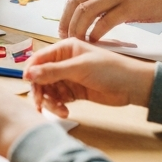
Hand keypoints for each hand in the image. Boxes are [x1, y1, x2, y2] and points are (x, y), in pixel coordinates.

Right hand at [22, 39, 155, 117]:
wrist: (133, 86)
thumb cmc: (109, 69)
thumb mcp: (79, 68)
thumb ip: (53, 71)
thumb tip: (28, 74)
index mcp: (64, 49)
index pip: (38, 59)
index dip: (31, 71)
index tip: (28, 84)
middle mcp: (63, 62)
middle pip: (40, 77)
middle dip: (40, 91)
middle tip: (40, 105)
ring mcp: (68, 78)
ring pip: (48, 91)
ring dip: (50, 102)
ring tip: (60, 111)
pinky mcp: (74, 92)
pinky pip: (58, 99)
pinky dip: (58, 106)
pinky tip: (66, 112)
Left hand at [59, 0, 161, 40]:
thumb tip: (82, 15)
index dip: (64, 15)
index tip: (62, 29)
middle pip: (75, 4)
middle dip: (67, 24)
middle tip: (65, 39)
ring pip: (86, 13)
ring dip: (78, 30)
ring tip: (78, 42)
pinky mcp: (129, 6)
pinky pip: (104, 22)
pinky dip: (95, 34)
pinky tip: (94, 41)